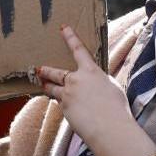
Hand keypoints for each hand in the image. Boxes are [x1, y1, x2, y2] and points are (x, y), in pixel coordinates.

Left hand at [36, 25, 155, 155]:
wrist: (109, 127)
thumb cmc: (117, 108)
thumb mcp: (111, 87)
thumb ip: (99, 81)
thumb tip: (93, 84)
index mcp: (91, 71)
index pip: (78, 50)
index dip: (70, 37)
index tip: (63, 28)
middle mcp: (76, 80)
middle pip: (56, 72)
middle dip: (46, 70)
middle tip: (39, 69)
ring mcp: (67, 94)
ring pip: (52, 88)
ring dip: (47, 86)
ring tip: (42, 85)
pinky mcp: (64, 109)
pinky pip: (60, 104)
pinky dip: (61, 104)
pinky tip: (67, 108)